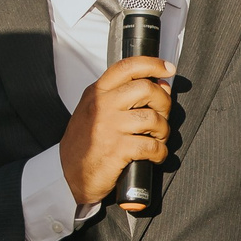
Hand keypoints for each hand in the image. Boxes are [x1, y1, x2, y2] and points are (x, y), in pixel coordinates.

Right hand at [60, 56, 173, 208]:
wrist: (72, 176)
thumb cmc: (86, 144)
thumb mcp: (94, 112)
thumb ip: (121, 97)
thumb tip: (159, 86)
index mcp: (97, 93)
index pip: (126, 67)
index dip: (152, 64)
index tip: (168, 68)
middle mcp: (102, 106)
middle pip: (146, 88)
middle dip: (164, 102)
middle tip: (163, 115)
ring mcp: (109, 127)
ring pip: (153, 118)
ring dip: (163, 130)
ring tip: (158, 139)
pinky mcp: (117, 149)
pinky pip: (151, 146)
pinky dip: (160, 152)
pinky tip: (155, 156)